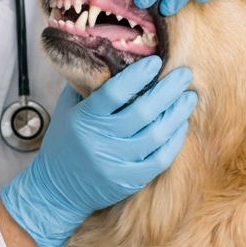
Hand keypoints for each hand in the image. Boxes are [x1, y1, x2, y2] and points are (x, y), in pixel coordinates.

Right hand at [0, 59, 195, 246]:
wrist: (56, 190)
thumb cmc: (64, 143)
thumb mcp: (67, 110)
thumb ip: (88, 85)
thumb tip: (112, 56)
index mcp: (84, 118)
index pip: (114, 92)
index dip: (138, 75)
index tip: (156, 62)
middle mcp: (100, 140)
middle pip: (142, 111)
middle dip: (168, 90)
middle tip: (184, 75)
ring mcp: (115, 163)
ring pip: (156, 134)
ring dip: (177, 113)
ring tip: (188, 97)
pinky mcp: (128, 180)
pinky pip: (160, 159)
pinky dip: (175, 140)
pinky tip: (181, 125)